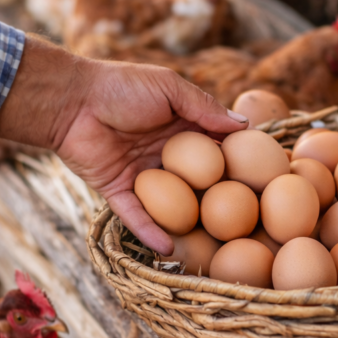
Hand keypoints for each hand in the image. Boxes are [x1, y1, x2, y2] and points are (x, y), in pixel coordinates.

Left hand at [0, 37, 246, 253]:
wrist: (72, 100)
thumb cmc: (122, 86)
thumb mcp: (169, 89)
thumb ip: (204, 108)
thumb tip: (244, 126)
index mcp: (182, 130)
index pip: (217, 149)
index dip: (239, 162)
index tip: (266, 179)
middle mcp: (167, 156)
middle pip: (199, 183)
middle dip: (222, 199)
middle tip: (250, 219)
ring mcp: (144, 176)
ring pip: (172, 205)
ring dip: (190, 223)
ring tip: (215, 244)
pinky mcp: (118, 191)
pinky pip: (136, 217)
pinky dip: (150, 232)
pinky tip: (169, 250)